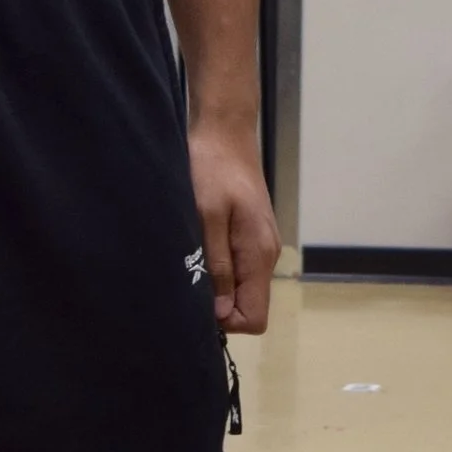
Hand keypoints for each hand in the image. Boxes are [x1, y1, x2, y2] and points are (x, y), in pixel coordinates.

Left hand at [190, 122, 278, 334]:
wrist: (225, 131)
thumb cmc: (212, 169)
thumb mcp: (207, 217)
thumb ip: (217, 265)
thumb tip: (220, 312)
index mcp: (258, 255)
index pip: (254, 318)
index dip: (225, 320)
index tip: (196, 300)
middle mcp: (265, 255)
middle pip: (248, 306)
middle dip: (218, 305)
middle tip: (186, 279)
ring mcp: (259, 245)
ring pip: (241, 288)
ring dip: (215, 285)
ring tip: (189, 260)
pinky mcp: (249, 235)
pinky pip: (237, 269)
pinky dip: (217, 268)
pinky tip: (197, 249)